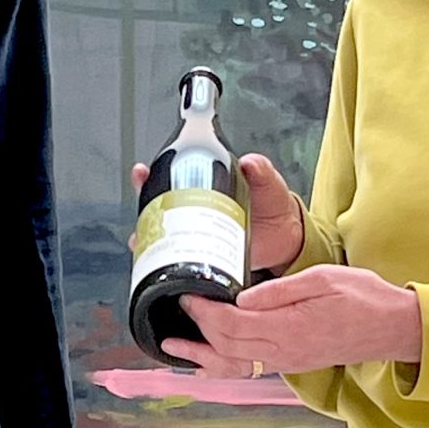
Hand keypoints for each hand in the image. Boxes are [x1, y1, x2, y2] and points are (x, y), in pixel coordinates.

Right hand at [128, 152, 305, 273]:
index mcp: (207, 186)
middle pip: (160, 207)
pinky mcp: (206, 256)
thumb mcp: (268, 182)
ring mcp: (200, 234)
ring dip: (149, 238)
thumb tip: (251, 162)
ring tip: (142, 240)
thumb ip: (261, 170)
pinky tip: (159, 264)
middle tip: (141, 211)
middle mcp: (197, 209)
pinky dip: (167, 263)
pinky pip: (182, 259)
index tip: (142, 173)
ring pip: (165, 234)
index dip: (152, 176)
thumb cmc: (274, 204)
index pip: (173, 177)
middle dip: (144, 208)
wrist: (288, 237)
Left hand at [165, 265, 422, 377]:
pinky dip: (223, 363)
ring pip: (235, 362)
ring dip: (202, 354)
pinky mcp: (291, 361)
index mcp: (289, 328)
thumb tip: (241, 296)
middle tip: (177, 305)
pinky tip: (208, 360)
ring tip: (173, 349)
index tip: (187, 293)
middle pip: (228, 345)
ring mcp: (287, 361)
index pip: (233, 324)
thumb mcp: (323, 279)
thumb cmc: (363, 297)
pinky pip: (249, 366)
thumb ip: (280, 290)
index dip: (205, 311)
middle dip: (198, 327)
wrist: (394, 328)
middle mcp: (283, 351)